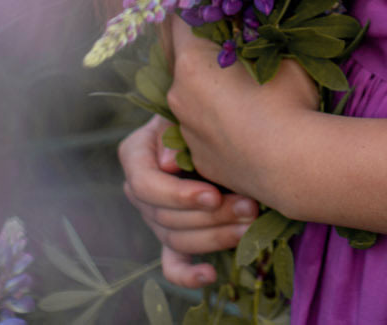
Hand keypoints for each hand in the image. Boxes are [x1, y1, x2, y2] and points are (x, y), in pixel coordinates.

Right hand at [118, 114, 259, 289]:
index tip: (213, 194)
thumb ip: (176, 129)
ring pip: (177, 239)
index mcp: (136, 155)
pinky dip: (189, 275)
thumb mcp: (187, 112)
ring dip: (215, 237)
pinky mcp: (172, 238)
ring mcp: (155, 217)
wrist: (220, 124)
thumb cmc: (203, 112)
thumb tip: (168, 162)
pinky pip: (173, 265)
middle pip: (166, 216)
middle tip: (250, 207)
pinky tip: (210, 275)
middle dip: (210, 216)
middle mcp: (140, 191)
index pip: (145, 184)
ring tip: (249, 226)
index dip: (178, 194)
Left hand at [165, 25, 321, 210]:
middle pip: (181, 59)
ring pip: (191, 95)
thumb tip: (255, 24)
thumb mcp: (283, 55)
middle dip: (203, 50)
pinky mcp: (196, 157)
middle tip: (232, 44)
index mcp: (193, 62)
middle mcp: (178, 94)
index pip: (178, 19)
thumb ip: (261, 37)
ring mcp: (184, 129)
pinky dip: (216, 120)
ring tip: (244, 90)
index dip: (195, 8)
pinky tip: (245, 123)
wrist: (294, 166)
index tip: (212, 5)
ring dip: (210, 88)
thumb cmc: (290, 104)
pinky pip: (200, 128)